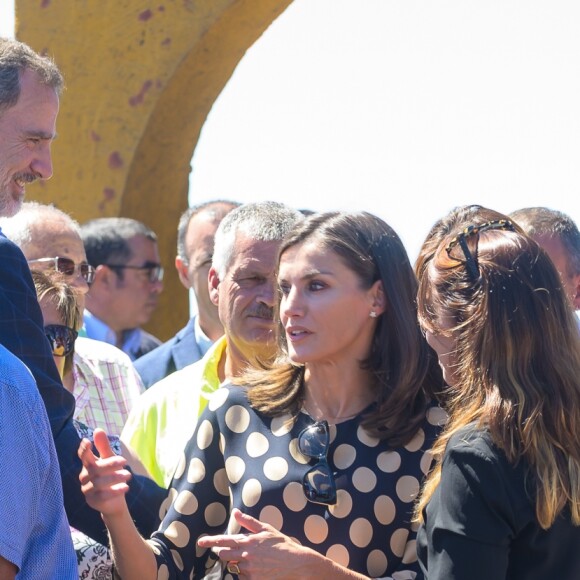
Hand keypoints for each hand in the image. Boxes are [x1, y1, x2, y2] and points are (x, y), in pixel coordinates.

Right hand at [78, 428, 131, 517]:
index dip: (84, 449)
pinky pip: (102, 495)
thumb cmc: (111, 474)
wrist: (115, 499)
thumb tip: (97, 429)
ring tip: (128, 475)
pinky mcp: (92, 501)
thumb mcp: (109, 459)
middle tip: (125, 461)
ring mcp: (87, 489)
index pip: (83, 456)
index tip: (87, 441)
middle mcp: (85, 476)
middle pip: (95, 468)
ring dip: (115, 478)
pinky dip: (114, 491)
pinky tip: (125, 488)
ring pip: (99, 483)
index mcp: (88, 464)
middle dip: (110, 464)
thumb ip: (103, 446)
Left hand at [197, 508, 317, 578]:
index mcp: (248, 541)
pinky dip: (246, 572)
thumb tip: (235, 512)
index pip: (223, 541)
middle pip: (224, 555)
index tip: (200, 542)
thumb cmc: (281, 544)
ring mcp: (249, 570)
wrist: (295, 564)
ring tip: (254, 559)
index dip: (210, 541)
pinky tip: (258, 568)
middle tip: (234, 550)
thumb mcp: (266, 529)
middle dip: (225, 552)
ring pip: (234, 566)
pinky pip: (243, 577)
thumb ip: (248, 521)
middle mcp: (245, 556)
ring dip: (238, 562)